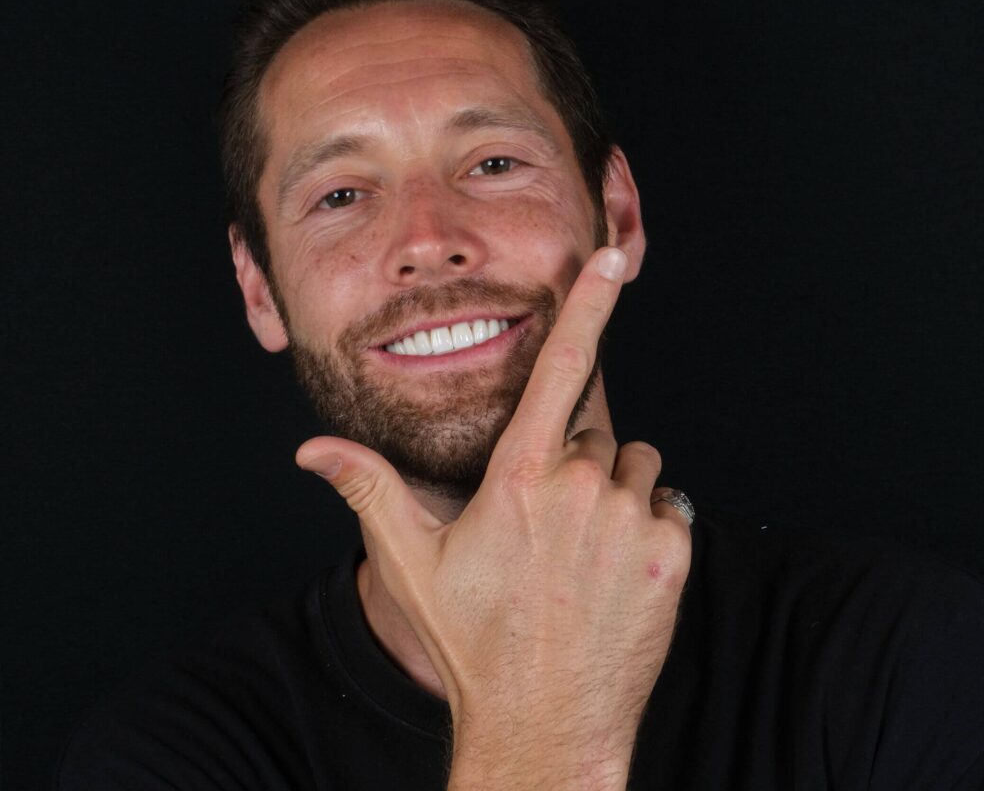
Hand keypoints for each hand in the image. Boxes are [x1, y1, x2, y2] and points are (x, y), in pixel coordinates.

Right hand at [296, 247, 691, 790]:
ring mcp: (629, 521)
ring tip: (580, 551)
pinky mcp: (671, 555)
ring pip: (636, 468)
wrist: (542, 727)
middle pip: (596, 436)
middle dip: (576, 465)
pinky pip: (671, 507)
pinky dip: (648, 527)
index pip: (559, 366)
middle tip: (548, 528)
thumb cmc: (473, 640)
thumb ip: (369, 490)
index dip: (587, 303)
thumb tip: (311, 449)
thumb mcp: (412, 563)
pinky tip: (615, 572)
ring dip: (615, 492)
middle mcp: (577, 487)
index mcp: (517, 476)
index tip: (608, 256)